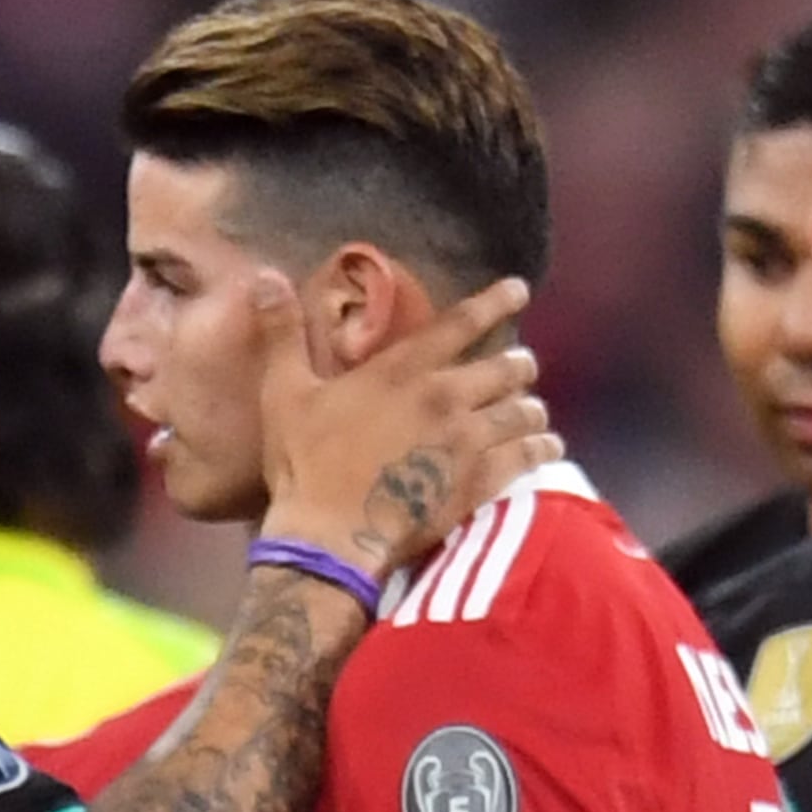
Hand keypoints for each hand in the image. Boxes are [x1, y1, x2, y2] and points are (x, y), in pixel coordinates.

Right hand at [249, 273, 551, 576]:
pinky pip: (527, 457)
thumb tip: (263, 274)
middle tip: (524, 365)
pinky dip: (541, 449)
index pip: (462, 323)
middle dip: (519, 363)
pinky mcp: (479, 482)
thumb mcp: (283, 392)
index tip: (519, 288)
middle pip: (506, 367)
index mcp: (403, 370)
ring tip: (534, 410)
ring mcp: (468, 441)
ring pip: (522, 411)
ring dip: (531, 407)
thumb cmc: (304, 464)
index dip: (494, 301)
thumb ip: (282, 332)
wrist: (331, 537)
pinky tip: (548, 447)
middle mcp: (446, 397)